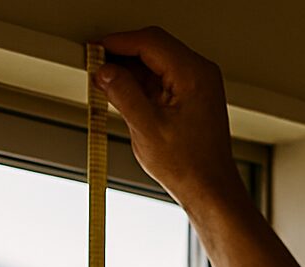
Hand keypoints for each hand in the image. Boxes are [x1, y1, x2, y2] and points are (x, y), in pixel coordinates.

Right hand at [96, 27, 245, 209]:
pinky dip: (139, 82)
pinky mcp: (190, 95)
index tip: (96, 49)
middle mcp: (199, 72)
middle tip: (96, 64)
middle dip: (122, 54)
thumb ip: (123, 94)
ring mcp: (197, 83)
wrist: (208, 188)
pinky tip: (121, 93)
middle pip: (154, 46)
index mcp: (193, 74)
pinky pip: (161, 77)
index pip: (151, 41)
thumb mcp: (147, 129)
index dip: (118, 42)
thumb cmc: (189, 166)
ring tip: (104, 82)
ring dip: (129, 69)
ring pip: (155, 61)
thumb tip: (105, 71)